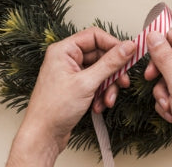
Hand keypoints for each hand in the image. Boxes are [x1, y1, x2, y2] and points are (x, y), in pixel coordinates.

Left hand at [7, 27, 135, 165]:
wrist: (42, 136)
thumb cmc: (53, 109)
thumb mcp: (87, 83)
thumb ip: (110, 63)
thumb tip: (128, 47)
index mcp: (64, 50)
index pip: (94, 36)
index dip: (113, 44)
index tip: (128, 54)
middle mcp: (67, 59)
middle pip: (100, 55)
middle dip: (113, 72)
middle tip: (122, 81)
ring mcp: (71, 73)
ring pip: (100, 71)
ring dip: (108, 86)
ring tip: (108, 99)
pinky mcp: (75, 87)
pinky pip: (96, 83)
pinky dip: (101, 94)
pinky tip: (99, 106)